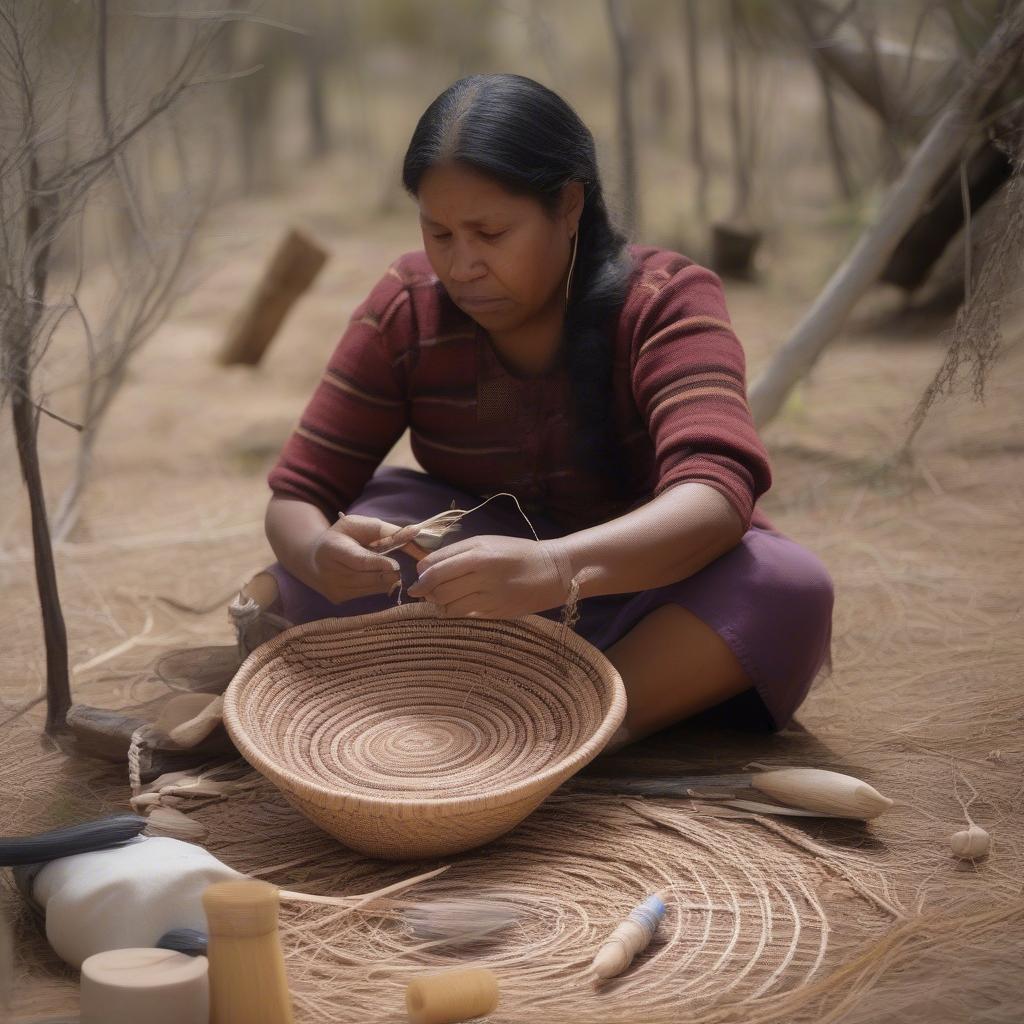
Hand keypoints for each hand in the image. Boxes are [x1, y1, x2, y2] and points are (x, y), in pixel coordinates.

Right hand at [308, 514, 425, 603]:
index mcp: (331, 549)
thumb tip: (415, 532)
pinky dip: (383, 584)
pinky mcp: (341, 600)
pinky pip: (372, 593)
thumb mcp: (357, 525)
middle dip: (392, 571)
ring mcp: (336, 590)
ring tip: (395, 567)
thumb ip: (384, 530)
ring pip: (375, 587)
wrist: (313, 560)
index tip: (397, 565)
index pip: (359, 561)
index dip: (379, 563)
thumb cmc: (340, 537)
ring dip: (390, 578)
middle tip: (409, 564)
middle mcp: (331, 574)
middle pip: (370, 576)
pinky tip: (384, 575)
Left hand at [406, 535, 573, 617]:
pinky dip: (454, 611)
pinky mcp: (494, 613)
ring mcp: (489, 595)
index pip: (434, 566)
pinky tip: (460, 604)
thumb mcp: (487, 543)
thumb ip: (457, 553)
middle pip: (437, 588)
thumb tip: (426, 568)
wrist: (551, 571)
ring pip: (447, 605)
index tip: (419, 576)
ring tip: (443, 598)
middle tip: (425, 591)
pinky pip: (463, 614)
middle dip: (425, 591)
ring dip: (438, 604)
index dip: (421, 573)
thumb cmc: (516, 553)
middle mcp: (481, 573)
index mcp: (477, 551)